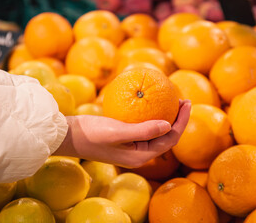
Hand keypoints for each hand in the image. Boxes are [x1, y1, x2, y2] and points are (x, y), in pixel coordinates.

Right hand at [54, 100, 190, 167]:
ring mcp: (131, 146)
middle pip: (166, 137)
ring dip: (167, 117)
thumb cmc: (91, 134)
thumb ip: (144, 131)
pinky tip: (151, 103)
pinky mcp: (124, 138)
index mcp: (140, 156)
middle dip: (178, 119)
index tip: (187, 103)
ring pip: (156, 132)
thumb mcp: (118, 131)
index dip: (182, 122)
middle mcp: (139, 154)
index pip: (170, 139)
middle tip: (183, 99)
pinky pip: (144, 127)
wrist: (68, 136)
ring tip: (172, 100)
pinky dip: (151, 115)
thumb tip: (169, 125)